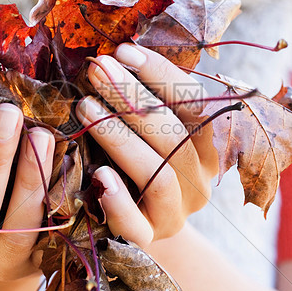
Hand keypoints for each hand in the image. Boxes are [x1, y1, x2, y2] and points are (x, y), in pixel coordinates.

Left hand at [76, 43, 217, 246]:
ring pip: (159, 175)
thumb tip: (116, 51)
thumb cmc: (137, 163)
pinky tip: (98, 175)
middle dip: (132, 98)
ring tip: (84, 107)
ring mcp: (176, 213)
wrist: (136, 227)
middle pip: (174, 135)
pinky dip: (118, 201)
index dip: (160, 74)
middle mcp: (198, 179)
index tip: (123, 50)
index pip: (193, 103)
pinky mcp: (148, 240)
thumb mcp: (148, 131)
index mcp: (206, 146)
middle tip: (97, 70)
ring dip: (121, 138)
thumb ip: (143, 100)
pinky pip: (137, 226)